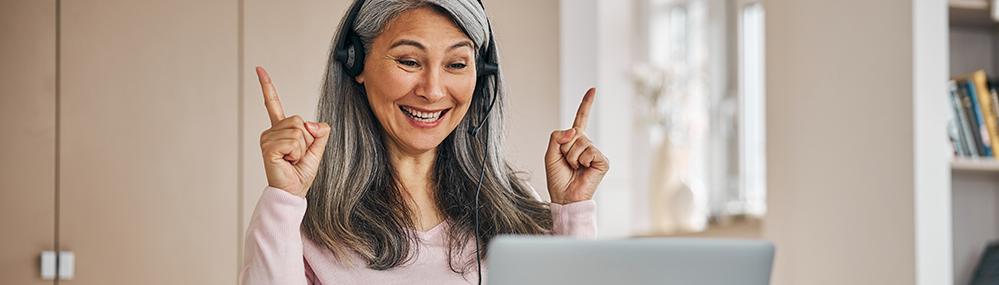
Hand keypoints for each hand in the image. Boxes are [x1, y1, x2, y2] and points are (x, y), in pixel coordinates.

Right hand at [256, 66, 330, 197]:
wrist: (293, 191)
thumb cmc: (301, 173)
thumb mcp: (317, 149)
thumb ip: (320, 132)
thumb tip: (310, 123)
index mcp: (282, 129)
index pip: (273, 103)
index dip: (267, 86)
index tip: (259, 69)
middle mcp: (272, 131)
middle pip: (299, 120)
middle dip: (307, 140)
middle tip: (297, 156)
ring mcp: (267, 139)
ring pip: (298, 131)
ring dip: (302, 148)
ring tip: (292, 159)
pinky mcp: (268, 147)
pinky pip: (293, 141)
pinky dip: (296, 153)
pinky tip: (286, 161)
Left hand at [545, 88, 608, 203]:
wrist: (565, 197)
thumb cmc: (558, 179)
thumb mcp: (550, 154)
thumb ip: (557, 137)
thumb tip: (574, 130)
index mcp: (574, 142)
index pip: (581, 119)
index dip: (586, 104)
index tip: (593, 89)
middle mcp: (586, 145)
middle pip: (573, 133)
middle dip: (564, 148)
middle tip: (567, 164)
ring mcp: (595, 153)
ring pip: (580, 142)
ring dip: (572, 157)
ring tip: (574, 168)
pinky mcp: (602, 161)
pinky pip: (589, 151)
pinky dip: (582, 161)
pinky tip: (583, 170)